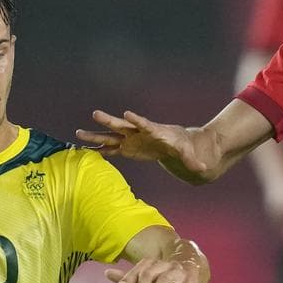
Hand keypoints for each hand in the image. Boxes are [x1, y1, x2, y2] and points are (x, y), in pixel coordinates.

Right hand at [76, 110, 205, 172]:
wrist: (179, 145)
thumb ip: (194, 161)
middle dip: (110, 121)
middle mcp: (141, 133)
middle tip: (95, 114)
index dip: (137, 119)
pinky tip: (85, 150)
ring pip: (111, 136)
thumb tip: (204, 169)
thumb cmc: (186, 148)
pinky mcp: (128, 149)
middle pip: (124, 125)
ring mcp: (132, 140)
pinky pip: (111, 149)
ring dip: (96, 136)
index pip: (146, 124)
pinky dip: (99, 150)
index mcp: (156, 132)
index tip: (126, 114)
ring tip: (78, 134)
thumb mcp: (191, 155)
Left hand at [104, 257, 202, 282]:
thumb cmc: (164, 275)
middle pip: (148, 273)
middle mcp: (164, 265)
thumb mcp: (147, 276)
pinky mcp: (190, 281)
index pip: (139, 268)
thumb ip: (129, 277)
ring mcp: (178, 272)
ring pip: (165, 279)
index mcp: (153, 264)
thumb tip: (106, 273)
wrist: (192, 268)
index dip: (129, 277)